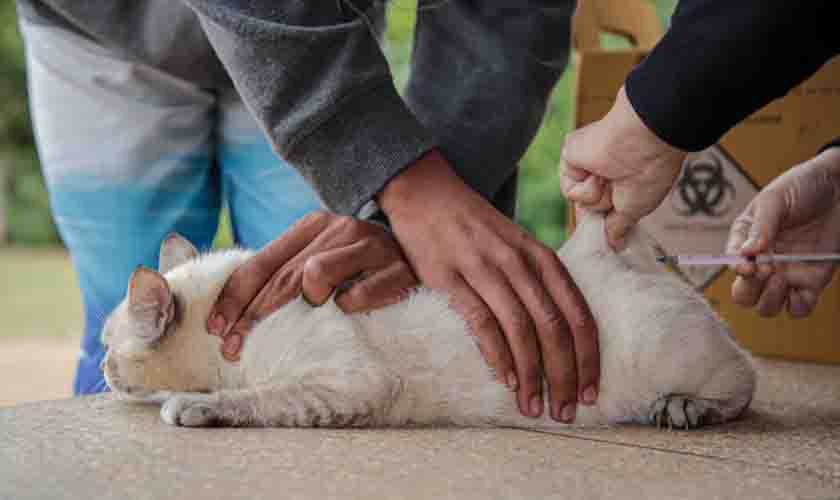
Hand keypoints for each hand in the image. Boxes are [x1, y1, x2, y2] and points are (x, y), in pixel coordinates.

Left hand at [206, 211, 417, 359]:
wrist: (423, 251)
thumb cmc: (362, 268)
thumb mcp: (322, 260)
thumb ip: (284, 276)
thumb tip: (230, 317)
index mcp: (313, 226)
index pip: (262, 263)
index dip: (234, 298)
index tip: (216, 329)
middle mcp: (339, 229)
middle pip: (282, 277)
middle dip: (254, 317)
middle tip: (235, 350)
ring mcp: (371, 246)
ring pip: (316, 275)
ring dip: (300, 307)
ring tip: (293, 332)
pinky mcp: (398, 268)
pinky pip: (361, 294)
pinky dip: (350, 307)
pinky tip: (347, 316)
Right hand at [378, 150, 598, 422]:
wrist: (424, 191)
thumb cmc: (473, 225)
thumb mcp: (516, 242)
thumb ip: (539, 278)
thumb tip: (560, 332)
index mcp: (540, 256)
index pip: (577, 313)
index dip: (588, 357)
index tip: (591, 391)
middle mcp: (519, 262)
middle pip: (554, 327)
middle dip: (564, 375)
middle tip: (565, 411)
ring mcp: (484, 268)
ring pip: (521, 329)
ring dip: (531, 375)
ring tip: (533, 406)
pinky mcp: (451, 277)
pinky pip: (481, 321)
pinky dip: (497, 355)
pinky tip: (505, 380)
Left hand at [559, 86, 685, 248]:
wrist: (644, 143)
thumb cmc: (649, 173)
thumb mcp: (635, 209)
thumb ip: (618, 226)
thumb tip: (616, 244)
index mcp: (619, 180)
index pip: (602, 208)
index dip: (603, 222)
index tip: (609, 235)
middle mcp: (602, 171)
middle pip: (588, 207)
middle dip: (600, 211)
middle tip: (617, 196)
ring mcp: (584, 163)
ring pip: (580, 202)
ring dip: (599, 198)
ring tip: (614, 179)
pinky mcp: (569, 156)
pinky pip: (570, 190)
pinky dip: (587, 188)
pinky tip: (601, 172)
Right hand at [726, 147, 839, 316]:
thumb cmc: (803, 185)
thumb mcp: (775, 199)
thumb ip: (761, 226)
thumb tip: (745, 253)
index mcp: (747, 239)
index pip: (733, 263)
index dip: (738, 269)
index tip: (749, 266)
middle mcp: (763, 261)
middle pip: (744, 294)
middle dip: (749, 290)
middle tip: (764, 272)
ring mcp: (787, 273)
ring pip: (767, 307)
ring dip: (770, 300)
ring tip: (781, 279)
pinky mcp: (812, 281)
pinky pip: (799, 307)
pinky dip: (798, 306)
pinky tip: (801, 290)